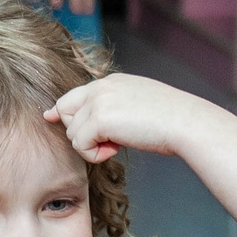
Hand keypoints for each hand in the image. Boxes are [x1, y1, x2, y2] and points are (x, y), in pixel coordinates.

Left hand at [46, 72, 226, 164]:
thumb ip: (110, 108)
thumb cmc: (169, 120)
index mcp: (111, 82)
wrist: (186, 122)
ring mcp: (99, 100)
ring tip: (118, 145)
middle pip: (65, 112)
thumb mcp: (136, 106)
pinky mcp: (99, 118)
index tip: (50, 117)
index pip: (73, 95)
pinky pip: (80, 144)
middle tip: (106, 142)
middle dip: (80, 133)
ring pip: (73, 132)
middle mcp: (102, 86)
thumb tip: (88, 119)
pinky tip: (116, 150)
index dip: (62, 111)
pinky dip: (95, 154)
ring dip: (92, 147)